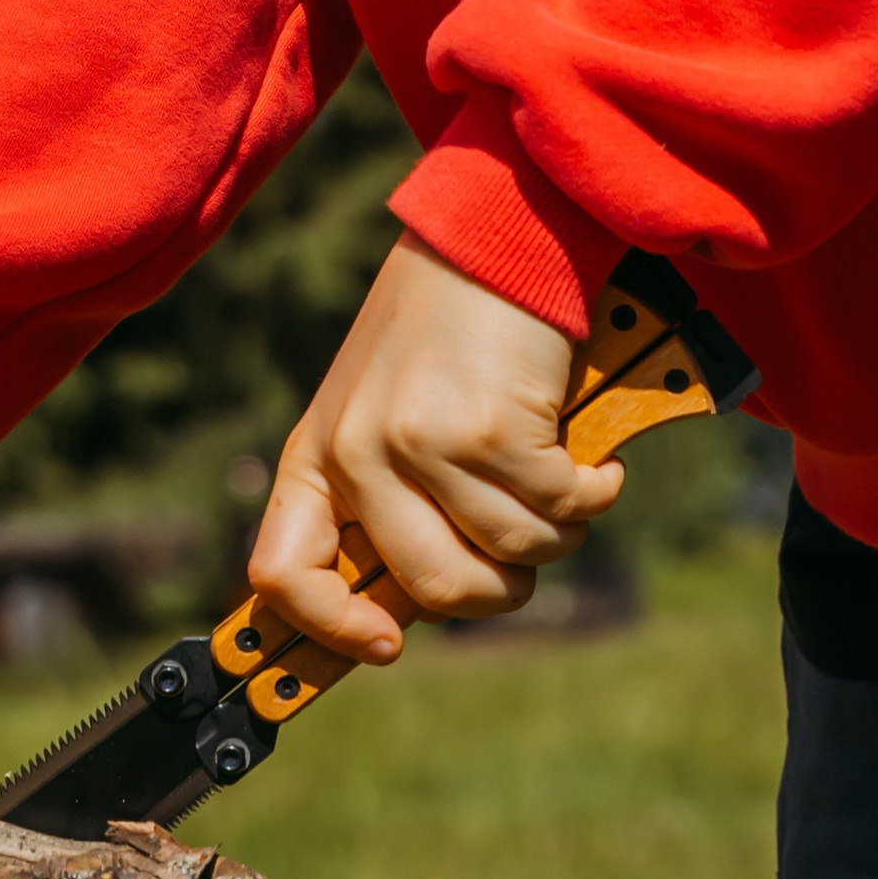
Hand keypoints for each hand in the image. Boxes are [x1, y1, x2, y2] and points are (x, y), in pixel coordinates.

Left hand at [246, 232, 611, 664]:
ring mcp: (420, 443)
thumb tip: (410, 611)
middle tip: (527, 557)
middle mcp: (357, 453)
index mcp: (319, 453)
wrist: (498, 235)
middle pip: (430, 591)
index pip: (283, 575)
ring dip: (557, 535)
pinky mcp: (490, 429)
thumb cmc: (447, 331)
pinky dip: (592, 494)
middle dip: (498, 592)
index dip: (333, 629)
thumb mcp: (384, 409)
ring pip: (509, 556)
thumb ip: (387, 498)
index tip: (389, 643)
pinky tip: (593, 462)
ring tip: (566, 484)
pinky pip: (558, 510)